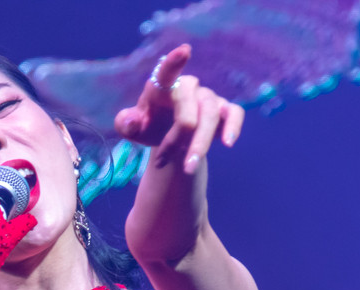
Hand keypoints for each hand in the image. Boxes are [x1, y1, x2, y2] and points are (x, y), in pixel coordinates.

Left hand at [114, 44, 245, 174]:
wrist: (169, 140)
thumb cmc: (149, 127)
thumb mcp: (132, 128)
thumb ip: (125, 123)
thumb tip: (131, 122)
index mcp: (162, 86)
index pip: (168, 71)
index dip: (174, 61)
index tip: (184, 51)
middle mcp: (188, 87)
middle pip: (189, 107)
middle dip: (178, 138)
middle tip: (162, 161)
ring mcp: (208, 97)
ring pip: (210, 115)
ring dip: (199, 144)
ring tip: (188, 168)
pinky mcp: (224, 110)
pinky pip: (235, 114)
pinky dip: (233, 127)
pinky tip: (228, 143)